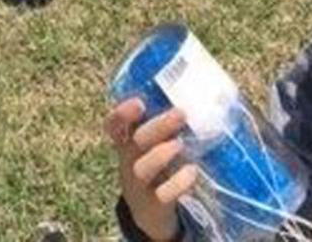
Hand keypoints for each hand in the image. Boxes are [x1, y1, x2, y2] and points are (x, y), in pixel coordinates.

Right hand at [106, 97, 195, 240]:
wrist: (149, 213)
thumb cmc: (156, 168)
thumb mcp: (152, 147)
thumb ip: (165, 128)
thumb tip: (198, 98)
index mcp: (127, 143)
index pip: (114, 124)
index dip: (122, 113)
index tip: (139, 102)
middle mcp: (129, 161)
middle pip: (135, 141)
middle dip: (157, 126)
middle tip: (181, 113)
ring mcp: (139, 185)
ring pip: (142, 167)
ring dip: (161, 154)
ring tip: (180, 143)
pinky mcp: (154, 205)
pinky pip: (162, 195)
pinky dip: (177, 183)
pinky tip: (192, 171)